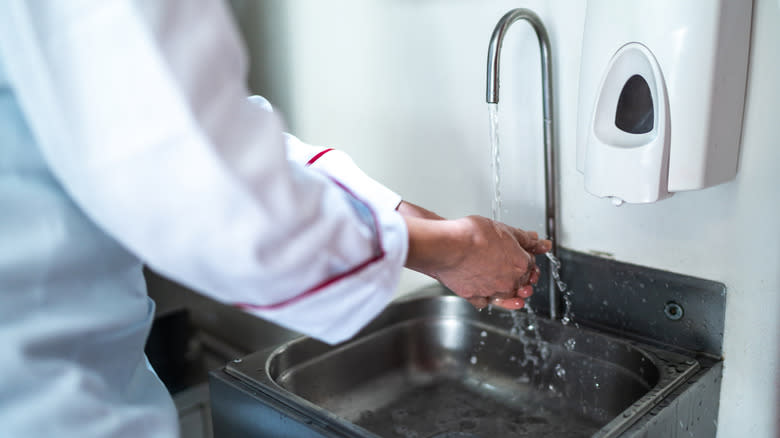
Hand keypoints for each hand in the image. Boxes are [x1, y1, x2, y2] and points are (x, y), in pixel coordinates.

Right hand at [402, 213, 550, 310]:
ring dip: (508, 292)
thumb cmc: (472, 236)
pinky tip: (484, 292)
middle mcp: (509, 281)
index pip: (530, 264)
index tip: (520, 254)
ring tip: (504, 283)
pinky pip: (484, 302)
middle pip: (521, 282)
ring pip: (506, 296)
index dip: (526, 258)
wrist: (447, 246)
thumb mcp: (504, 230)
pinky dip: (486, 298)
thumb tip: (542, 243)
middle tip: (511, 267)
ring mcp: (491, 291)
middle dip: (520, 276)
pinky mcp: (474, 297)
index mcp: (520, 263)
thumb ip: (525, 239)